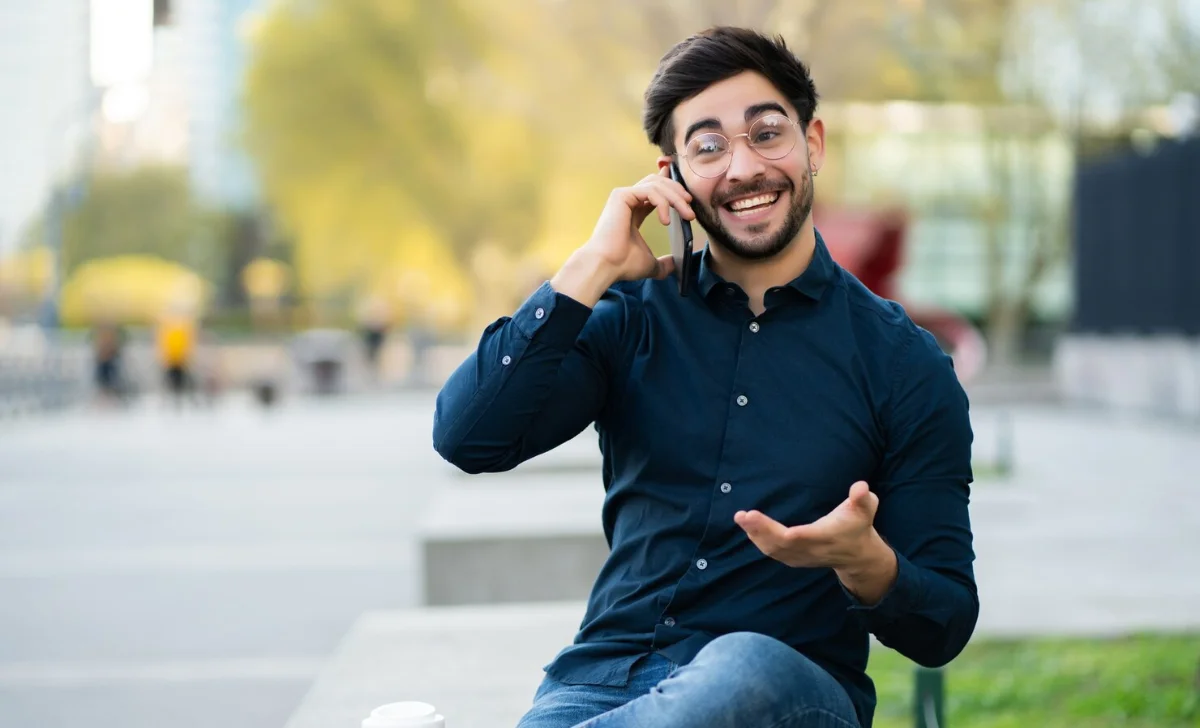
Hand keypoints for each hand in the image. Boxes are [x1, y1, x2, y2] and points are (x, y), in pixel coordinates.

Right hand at [551, 168, 694, 306]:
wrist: (605, 266)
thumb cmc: (622, 265)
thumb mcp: (650, 263)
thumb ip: (663, 263)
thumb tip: (675, 266)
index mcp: (633, 211)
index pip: (655, 191)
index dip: (672, 188)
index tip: (688, 196)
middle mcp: (627, 200)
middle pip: (658, 182)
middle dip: (678, 192)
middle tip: (691, 208)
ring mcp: (623, 196)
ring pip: (657, 184)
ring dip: (676, 198)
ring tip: (687, 215)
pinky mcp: (621, 196)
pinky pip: (650, 191)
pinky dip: (663, 203)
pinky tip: (666, 220)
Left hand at [734, 481, 880, 569]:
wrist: (858, 557)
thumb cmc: (859, 526)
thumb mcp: (866, 510)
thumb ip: (862, 498)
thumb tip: (861, 486)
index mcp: (825, 536)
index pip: (804, 537)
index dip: (788, 533)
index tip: (773, 524)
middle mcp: (811, 549)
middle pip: (782, 544)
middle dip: (761, 530)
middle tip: (743, 515)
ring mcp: (801, 557)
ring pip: (774, 550)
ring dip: (756, 535)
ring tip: (741, 518)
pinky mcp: (795, 559)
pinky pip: (774, 553)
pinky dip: (760, 542)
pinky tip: (749, 529)